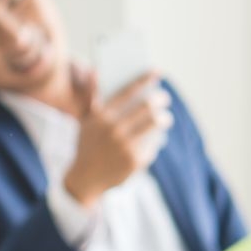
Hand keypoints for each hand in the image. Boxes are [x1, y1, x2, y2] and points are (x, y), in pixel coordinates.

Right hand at [64, 67, 173, 207]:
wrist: (85, 178)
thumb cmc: (87, 145)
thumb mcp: (85, 121)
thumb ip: (91, 97)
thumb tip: (95, 71)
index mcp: (100, 116)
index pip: (127, 92)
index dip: (144, 80)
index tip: (156, 72)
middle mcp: (113, 129)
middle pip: (146, 107)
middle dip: (159, 100)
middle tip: (164, 98)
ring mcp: (125, 146)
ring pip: (154, 124)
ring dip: (163, 118)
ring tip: (165, 117)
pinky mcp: (135, 161)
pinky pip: (154, 144)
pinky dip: (156, 139)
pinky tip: (155, 138)